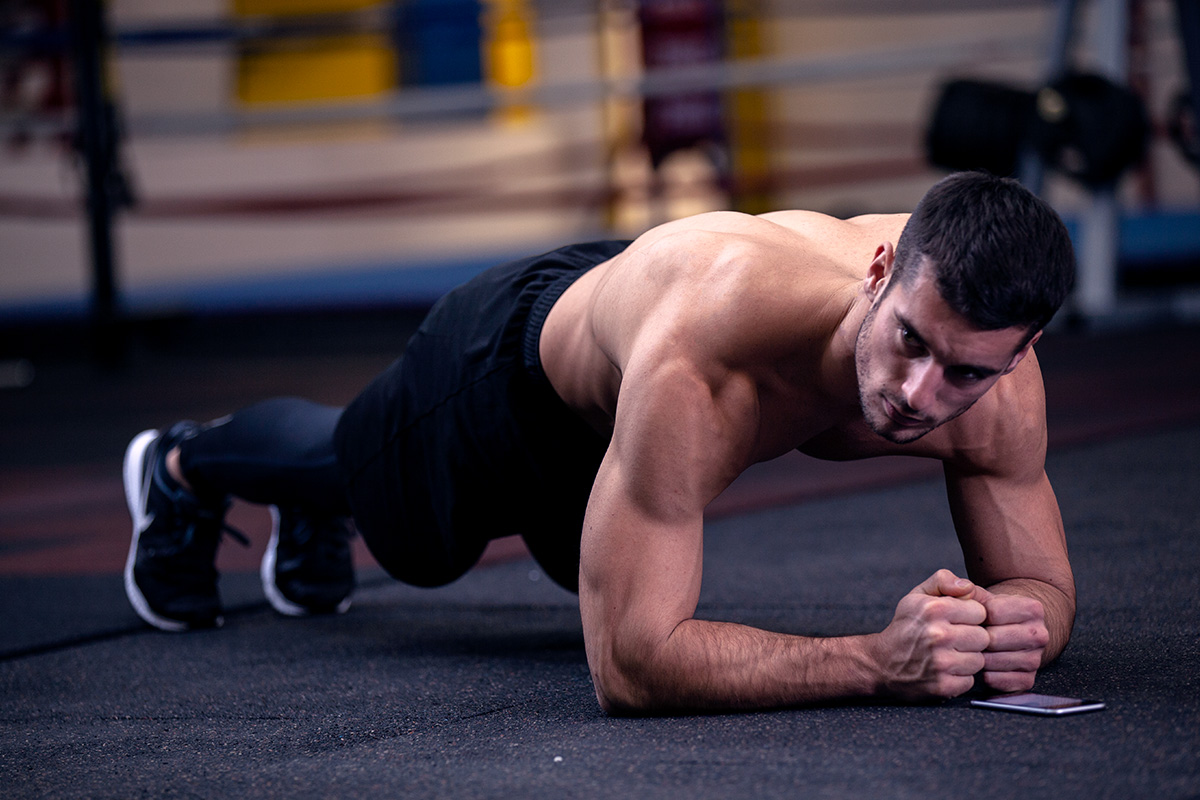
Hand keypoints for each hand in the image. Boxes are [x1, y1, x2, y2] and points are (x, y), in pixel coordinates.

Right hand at [873, 569, 989, 700]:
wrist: (880, 663)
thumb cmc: (905, 627)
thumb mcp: (917, 596)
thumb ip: (943, 581)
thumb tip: (969, 586)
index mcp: (934, 609)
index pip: (980, 612)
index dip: (969, 616)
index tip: (956, 621)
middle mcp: (938, 635)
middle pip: (983, 637)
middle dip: (970, 638)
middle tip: (952, 640)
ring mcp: (941, 662)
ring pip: (979, 661)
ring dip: (966, 659)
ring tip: (948, 655)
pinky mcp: (942, 686)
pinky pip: (969, 681)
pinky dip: (959, 678)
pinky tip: (944, 670)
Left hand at [973, 589, 1048, 693]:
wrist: (1008, 631)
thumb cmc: (989, 613)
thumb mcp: (980, 595)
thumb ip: (967, 588)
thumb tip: (963, 589)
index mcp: (1032, 609)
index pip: (993, 613)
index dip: (974, 615)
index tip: (970, 617)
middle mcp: (1039, 634)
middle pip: (993, 639)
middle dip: (974, 638)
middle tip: (965, 636)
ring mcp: (1035, 659)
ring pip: (995, 662)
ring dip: (977, 657)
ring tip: (971, 650)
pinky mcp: (1027, 680)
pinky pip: (998, 681)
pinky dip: (984, 675)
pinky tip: (980, 665)